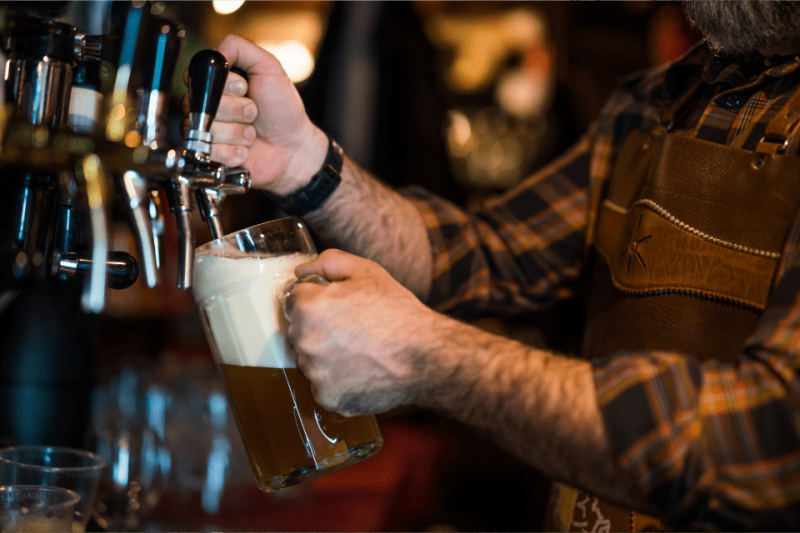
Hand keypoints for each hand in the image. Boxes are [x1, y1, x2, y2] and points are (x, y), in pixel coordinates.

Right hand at [183, 34, 327, 194]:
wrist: (294, 147)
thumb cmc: (283, 109)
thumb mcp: (269, 67)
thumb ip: (240, 48)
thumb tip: (214, 52)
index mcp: (216, 84)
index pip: (197, 78)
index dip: (223, 86)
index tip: (244, 88)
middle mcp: (207, 107)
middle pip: (200, 105)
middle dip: (236, 110)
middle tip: (254, 113)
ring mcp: (207, 133)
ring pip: (206, 130)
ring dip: (237, 132)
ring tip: (252, 133)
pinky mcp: (211, 157)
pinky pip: (210, 152)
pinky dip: (234, 152)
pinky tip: (246, 150)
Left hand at [284, 249, 437, 416]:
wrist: (426, 358)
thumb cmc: (397, 312)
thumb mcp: (367, 272)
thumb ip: (328, 262)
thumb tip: (301, 271)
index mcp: (309, 307)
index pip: (294, 300)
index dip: (317, 300)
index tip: (337, 307)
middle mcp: (305, 341)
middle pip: (298, 331)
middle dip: (318, 327)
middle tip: (351, 328)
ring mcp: (315, 372)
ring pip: (309, 359)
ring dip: (325, 355)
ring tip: (359, 350)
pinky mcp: (327, 397)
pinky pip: (322, 384)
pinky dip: (337, 379)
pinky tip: (360, 369)